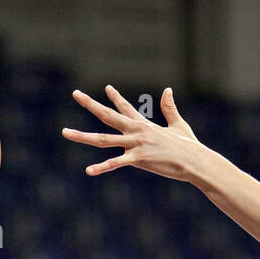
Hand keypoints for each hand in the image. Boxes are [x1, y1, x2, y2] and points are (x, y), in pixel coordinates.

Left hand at [63, 85, 200, 180]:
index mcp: (144, 124)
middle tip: (75, 94)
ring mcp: (135, 144)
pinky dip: (102, 167)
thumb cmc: (189, 146)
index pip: (126, 107)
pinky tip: (89, 170)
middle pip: (107, 115)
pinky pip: (116, 163)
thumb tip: (167, 90)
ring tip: (65, 132)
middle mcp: (136, 130)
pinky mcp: (139, 158)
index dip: (116, 98)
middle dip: (90, 104)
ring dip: (83, 136)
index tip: (107, 88)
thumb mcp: (178, 125)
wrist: (194, 160)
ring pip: (103, 139)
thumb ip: (170, 108)